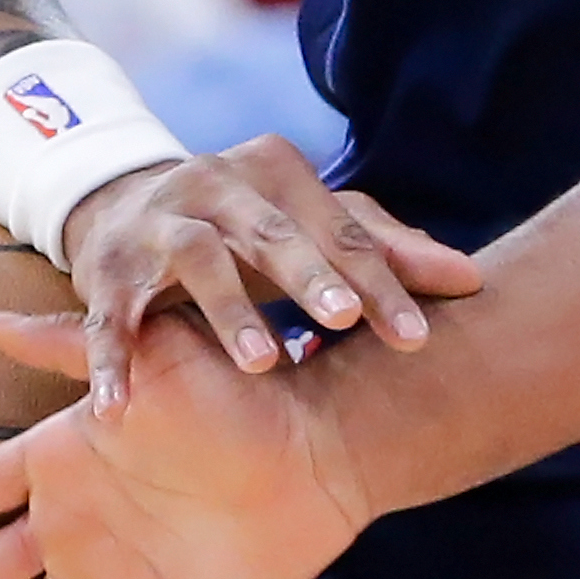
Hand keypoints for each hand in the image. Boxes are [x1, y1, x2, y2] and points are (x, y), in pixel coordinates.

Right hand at [62, 143, 479, 411]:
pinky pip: (110, 316)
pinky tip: (121, 406)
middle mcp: (219, 186)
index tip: (417, 337)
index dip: (381, 282)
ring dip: (227, 310)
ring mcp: (159, 224)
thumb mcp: (316, 226)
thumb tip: (474, 280)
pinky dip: (113, 357)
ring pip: (196, 260)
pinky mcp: (105, 269)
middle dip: (308, 276)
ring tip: (261, 363)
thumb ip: (389, 251)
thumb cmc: (253, 225)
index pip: (341, 231)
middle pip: (272, 232)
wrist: (130, 204)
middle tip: (344, 320)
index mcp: (278, 172)